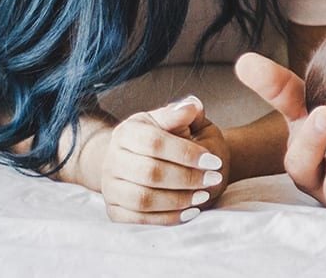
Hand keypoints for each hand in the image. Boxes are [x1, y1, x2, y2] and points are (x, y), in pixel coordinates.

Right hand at [99, 96, 229, 224]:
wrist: (138, 159)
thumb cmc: (163, 137)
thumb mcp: (172, 120)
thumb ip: (182, 113)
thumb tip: (192, 106)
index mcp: (126, 132)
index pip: (155, 143)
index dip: (187, 153)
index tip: (215, 161)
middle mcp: (112, 159)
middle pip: (150, 173)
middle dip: (187, 178)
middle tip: (214, 179)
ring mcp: (110, 187)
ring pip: (143, 199)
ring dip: (179, 200)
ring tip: (203, 195)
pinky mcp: (114, 209)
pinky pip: (139, 219)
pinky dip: (167, 218)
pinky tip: (190, 212)